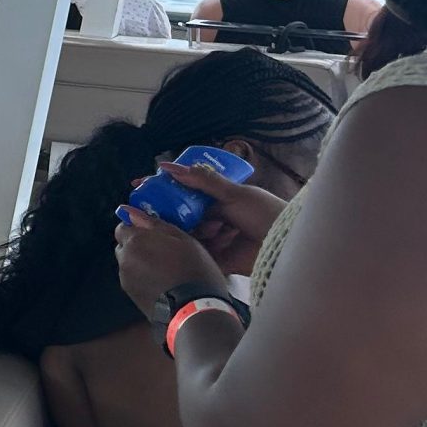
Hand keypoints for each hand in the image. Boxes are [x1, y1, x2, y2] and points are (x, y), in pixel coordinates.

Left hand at [115, 207, 226, 318]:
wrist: (194, 310)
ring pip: (129, 263)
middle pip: (124, 246)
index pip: (122, 227)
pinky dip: (142, 278)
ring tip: (165, 270)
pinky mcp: (131, 295)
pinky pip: (133, 279)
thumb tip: (130, 212)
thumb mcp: (182, 239)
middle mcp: (124, 259)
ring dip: (140, 262)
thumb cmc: (193, 270)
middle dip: (138, 246)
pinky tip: (162, 283)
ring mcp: (126, 279)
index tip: (153, 235)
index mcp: (134, 241)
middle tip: (162, 252)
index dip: (137, 229)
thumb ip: (153, 224)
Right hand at [164, 158, 288, 277]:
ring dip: (192, 232)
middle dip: (172, 214)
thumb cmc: (264, 213)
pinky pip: (199, 255)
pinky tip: (196, 244)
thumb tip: (168, 166)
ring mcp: (216, 240)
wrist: (286, 245)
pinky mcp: (219, 261)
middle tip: (155, 213)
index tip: (141, 187)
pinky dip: (194, 250)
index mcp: (219, 200)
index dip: (165, 190)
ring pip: (190, 235)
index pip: (186, 193)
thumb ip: (203, 180)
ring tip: (213, 229)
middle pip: (184, 216)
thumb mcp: (233, 193)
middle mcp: (215, 219)